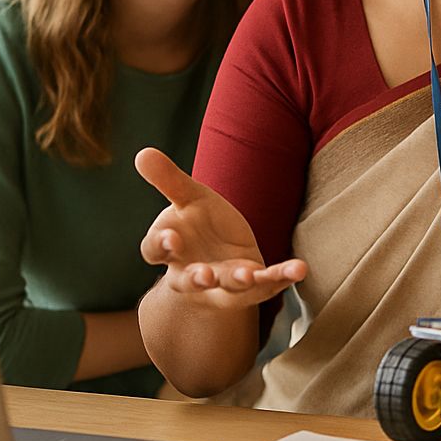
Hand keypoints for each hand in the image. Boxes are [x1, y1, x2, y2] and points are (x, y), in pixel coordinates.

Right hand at [135, 147, 307, 303]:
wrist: (223, 254)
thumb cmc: (198, 223)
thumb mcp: (188, 198)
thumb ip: (168, 180)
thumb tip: (142, 152)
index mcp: (170, 251)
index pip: (156, 251)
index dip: (161, 246)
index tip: (171, 238)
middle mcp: (192, 273)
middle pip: (189, 280)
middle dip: (197, 278)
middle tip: (205, 275)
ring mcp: (223, 285)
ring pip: (228, 287)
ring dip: (238, 281)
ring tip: (249, 274)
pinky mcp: (253, 288)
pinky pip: (268, 284)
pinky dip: (283, 276)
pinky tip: (299, 268)